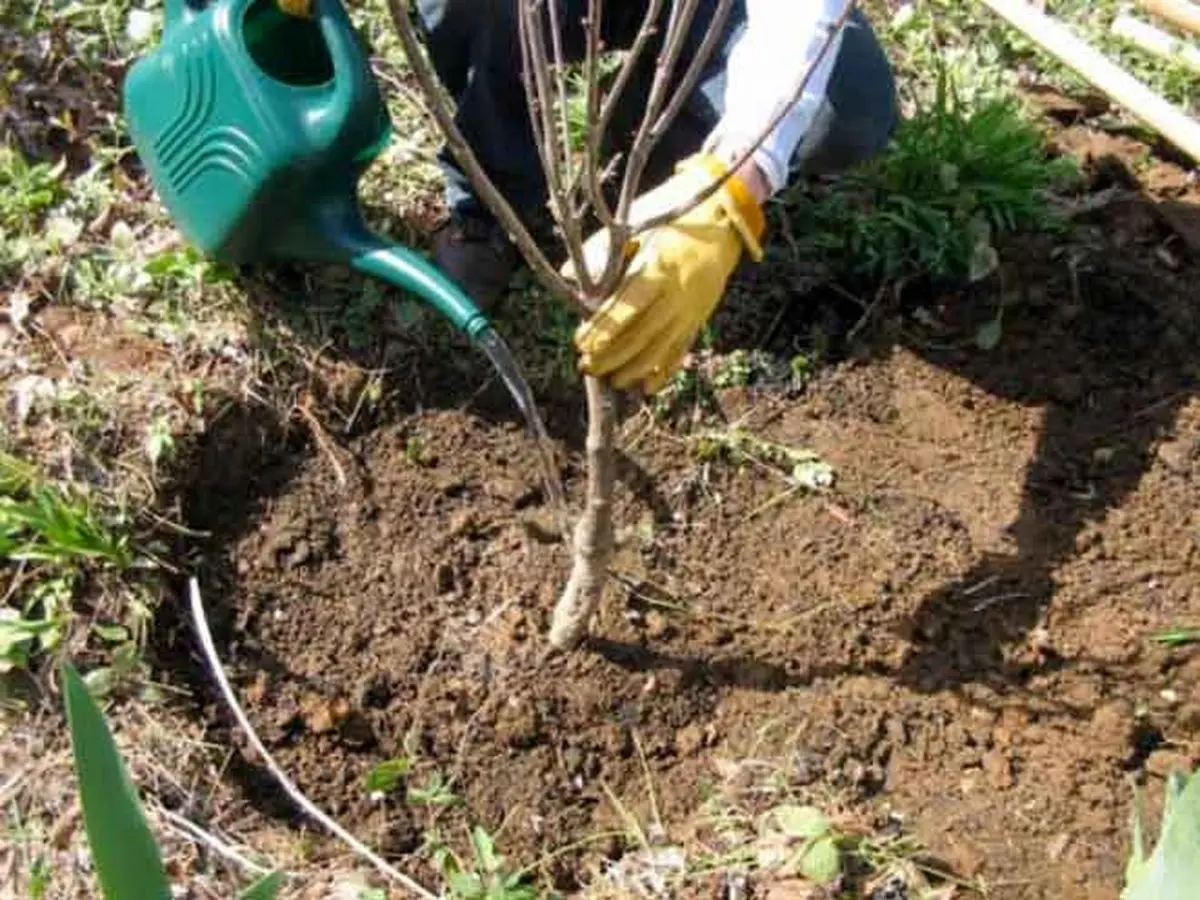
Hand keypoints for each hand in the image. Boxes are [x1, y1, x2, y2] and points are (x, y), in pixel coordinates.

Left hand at [568, 153, 765, 394]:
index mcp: (658, 268)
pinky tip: (648, 388)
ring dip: (634, 368)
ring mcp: (692, 308)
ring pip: (661, 347)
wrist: (725, 214)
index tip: (581, 344)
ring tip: (612, 381)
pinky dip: (665, 370)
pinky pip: (682, 348)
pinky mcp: (701, 315)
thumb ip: (602, 249)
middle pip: (640, 334)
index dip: (602, 330)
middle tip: (587, 368)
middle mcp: (677, 293)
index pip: (625, 308)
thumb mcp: (638, 221)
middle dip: (612, 355)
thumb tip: (569, 275)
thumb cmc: (673, 211)